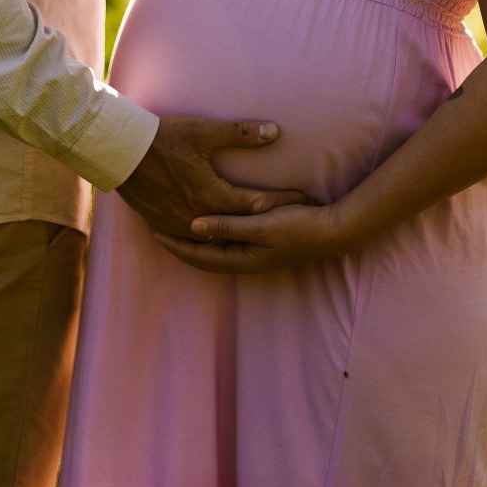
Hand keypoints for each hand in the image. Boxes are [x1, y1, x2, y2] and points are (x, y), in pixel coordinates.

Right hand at [119, 116, 300, 242]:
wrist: (119, 152)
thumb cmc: (163, 138)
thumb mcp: (203, 131)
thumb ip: (241, 134)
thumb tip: (275, 133)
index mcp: (212, 196)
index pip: (257, 205)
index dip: (283, 203)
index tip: (304, 201)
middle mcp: (199, 218)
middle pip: (241, 226)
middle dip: (267, 222)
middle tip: (292, 220)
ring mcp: (179, 224)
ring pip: (217, 239)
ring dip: (239, 236)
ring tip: (259, 234)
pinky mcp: (163, 224)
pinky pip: (193, 239)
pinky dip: (210, 239)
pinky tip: (217, 238)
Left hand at [154, 199, 350, 273]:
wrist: (332, 232)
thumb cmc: (298, 227)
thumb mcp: (260, 224)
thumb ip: (227, 226)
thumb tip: (193, 226)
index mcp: (241, 259)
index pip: (199, 255)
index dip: (175, 245)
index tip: (154, 232)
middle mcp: (245, 261)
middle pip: (203, 257)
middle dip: (180, 246)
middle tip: (157, 230)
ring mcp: (255, 255)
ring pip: (215, 251)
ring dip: (195, 242)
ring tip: (175, 230)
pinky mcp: (263, 246)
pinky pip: (227, 244)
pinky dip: (212, 237)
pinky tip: (208, 227)